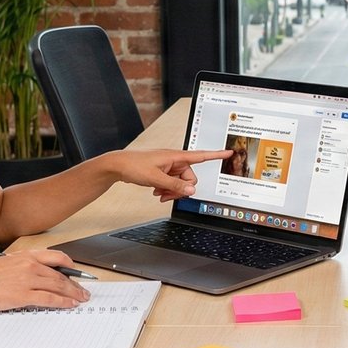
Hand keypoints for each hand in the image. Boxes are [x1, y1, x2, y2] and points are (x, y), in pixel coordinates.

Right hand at [0, 249, 88, 314]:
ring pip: (58, 286)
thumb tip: (37, 275)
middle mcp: (29, 264)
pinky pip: (50, 299)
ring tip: (81, 299)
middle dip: (75, 284)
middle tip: (84, 290)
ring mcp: (27, 279)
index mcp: (24, 255)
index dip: (71, 266)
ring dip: (73, 294)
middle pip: (60, 274)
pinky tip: (69, 305)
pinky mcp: (23, 295)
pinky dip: (63, 302)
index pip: (56, 256)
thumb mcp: (4, 264)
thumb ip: (22, 267)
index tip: (77, 273)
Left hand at [113, 148, 231, 200]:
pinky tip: (156, 192)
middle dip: (181, 188)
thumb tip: (192, 190)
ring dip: (172, 190)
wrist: (118, 166)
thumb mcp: (156, 179)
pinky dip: (167, 189)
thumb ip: (175, 186)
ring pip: (180, 182)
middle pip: (190, 178)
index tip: (229, 152)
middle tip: (167, 194)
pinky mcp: (163, 172)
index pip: (201, 155)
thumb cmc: (134, 165)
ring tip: (159, 193)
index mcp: (176, 156)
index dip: (216, 155)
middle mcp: (175, 160)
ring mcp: (169, 167)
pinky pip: (172, 183)